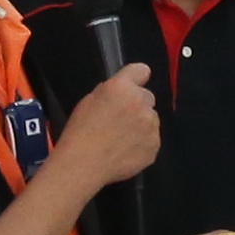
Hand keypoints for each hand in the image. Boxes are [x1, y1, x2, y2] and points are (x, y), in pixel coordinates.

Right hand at [56, 59, 163, 190]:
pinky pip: (151, 140)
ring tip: (121, 139)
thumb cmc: (80, 132)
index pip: (141, 70)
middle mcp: (141, 102)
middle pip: (147, 97)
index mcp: (122, 87)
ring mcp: (151, 125)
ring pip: (151, 120)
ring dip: (141, 125)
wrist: (83, 164)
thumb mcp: (89, 101)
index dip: (136, 79)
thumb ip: (110, 91)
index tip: (132, 87)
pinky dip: (142, 144)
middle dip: (137, 105)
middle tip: (120, 120)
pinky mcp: (154, 146)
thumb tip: (122, 92)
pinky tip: (125, 151)